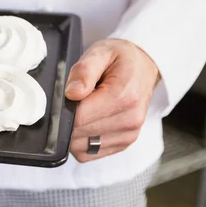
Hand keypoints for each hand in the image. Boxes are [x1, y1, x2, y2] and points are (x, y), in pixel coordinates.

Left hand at [65, 39, 160, 162]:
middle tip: (74, 101)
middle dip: (67, 120)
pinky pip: (87, 154)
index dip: (63, 110)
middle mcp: (130, 120)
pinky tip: (87, 123)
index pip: (79, 117)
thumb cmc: (120, 60)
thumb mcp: (101, 52)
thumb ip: (84, 71)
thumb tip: (72, 93)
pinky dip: (80, 142)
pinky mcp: (122, 145)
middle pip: (78, 134)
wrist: (143, 69)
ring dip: (73, 133)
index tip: (64, 98)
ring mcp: (127, 136)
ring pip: (80, 147)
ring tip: (84, 110)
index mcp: (124, 97)